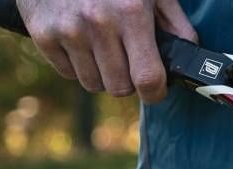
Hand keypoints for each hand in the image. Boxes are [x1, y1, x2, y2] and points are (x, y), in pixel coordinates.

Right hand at [16, 0, 197, 102]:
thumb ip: (174, 22)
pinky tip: (82, 42)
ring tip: (104, 49)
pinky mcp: (43, 34)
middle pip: (120, 87)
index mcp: (131, 13)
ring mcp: (68, 30)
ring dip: (103, 75)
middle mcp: (98, 23)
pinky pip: (68, 74)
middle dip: (129, 81)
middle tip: (128, 62)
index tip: (156, 89)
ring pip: (93, 84)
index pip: (148, 77)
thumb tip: (189, 55)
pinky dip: (78, 65)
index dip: (156, 92)